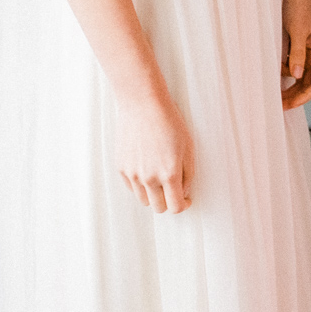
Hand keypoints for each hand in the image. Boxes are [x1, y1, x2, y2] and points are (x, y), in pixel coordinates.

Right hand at [115, 89, 194, 212]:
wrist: (142, 104)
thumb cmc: (169, 122)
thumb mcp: (188, 146)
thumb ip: (188, 174)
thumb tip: (184, 192)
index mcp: (169, 174)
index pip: (176, 207)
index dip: (184, 205)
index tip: (186, 198)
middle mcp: (149, 178)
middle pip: (158, 207)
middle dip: (168, 200)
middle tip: (172, 187)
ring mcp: (133, 174)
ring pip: (144, 200)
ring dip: (153, 194)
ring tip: (159, 177)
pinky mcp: (121, 168)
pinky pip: (132, 187)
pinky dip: (140, 184)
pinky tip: (147, 167)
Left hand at [280, 0, 310, 110]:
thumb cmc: (299, 2)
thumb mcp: (297, 29)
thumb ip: (297, 54)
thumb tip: (297, 76)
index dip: (304, 97)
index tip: (287, 105)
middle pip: (309, 83)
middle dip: (295, 95)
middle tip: (277, 104)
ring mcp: (304, 48)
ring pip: (299, 75)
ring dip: (287, 85)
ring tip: (272, 90)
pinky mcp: (294, 42)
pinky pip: (290, 63)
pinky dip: (282, 71)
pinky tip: (271, 72)